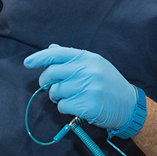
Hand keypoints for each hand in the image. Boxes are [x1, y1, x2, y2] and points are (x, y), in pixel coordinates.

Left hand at [24, 45, 145, 136]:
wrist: (128, 105)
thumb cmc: (109, 84)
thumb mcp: (95, 65)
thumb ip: (73, 58)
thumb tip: (52, 48)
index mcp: (88, 58)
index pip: (58, 54)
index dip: (40, 58)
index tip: (28, 62)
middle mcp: (87, 70)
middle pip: (52, 73)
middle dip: (45, 82)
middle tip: (49, 87)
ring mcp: (88, 88)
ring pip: (56, 91)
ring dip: (57, 97)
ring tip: (69, 97)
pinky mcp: (87, 105)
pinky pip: (63, 106)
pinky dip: (65, 107)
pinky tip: (76, 106)